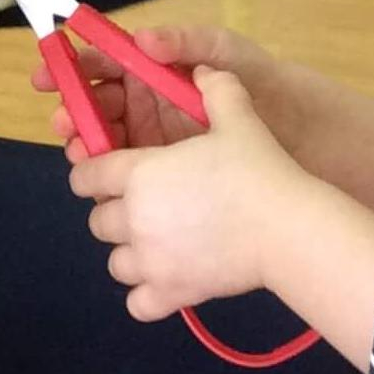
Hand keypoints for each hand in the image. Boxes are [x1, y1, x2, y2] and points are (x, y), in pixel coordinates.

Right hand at [32, 24, 276, 159]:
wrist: (300, 132)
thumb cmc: (261, 83)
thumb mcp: (228, 54)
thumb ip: (187, 42)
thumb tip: (143, 37)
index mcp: (155, 71)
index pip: (104, 66)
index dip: (73, 69)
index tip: (47, 77)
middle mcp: (146, 105)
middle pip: (95, 107)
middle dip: (73, 113)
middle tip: (65, 123)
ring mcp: (151, 140)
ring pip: (104, 142)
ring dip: (83, 144)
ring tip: (78, 148)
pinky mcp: (163, 173)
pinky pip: (126, 174)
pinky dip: (109, 176)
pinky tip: (103, 181)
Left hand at [69, 66, 311, 321]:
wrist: (286, 226)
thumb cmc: (258, 168)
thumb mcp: (239, 118)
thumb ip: (217, 90)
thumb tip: (204, 71)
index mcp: (138, 174)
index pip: (86, 174)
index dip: (95, 171)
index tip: (114, 172)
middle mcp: (133, 219)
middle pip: (98, 219)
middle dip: (117, 212)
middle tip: (152, 205)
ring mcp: (149, 261)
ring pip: (115, 261)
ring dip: (131, 252)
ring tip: (162, 243)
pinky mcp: (170, 293)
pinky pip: (137, 302)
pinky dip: (147, 294)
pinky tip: (169, 278)